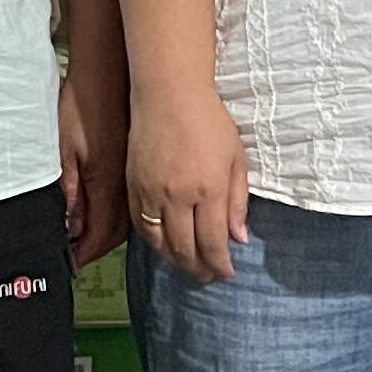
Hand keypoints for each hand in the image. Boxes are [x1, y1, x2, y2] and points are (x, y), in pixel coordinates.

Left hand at [59, 72, 127, 266]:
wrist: (107, 69)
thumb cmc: (80, 104)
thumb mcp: (64, 147)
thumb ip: (69, 187)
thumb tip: (72, 225)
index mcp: (105, 182)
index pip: (99, 233)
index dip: (84, 252)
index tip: (72, 264)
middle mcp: (126, 184)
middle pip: (117, 233)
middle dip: (98, 249)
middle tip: (80, 259)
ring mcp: (137, 174)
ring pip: (134, 219)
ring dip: (113, 235)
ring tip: (94, 244)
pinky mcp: (139, 162)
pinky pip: (138, 201)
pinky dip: (128, 215)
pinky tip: (115, 215)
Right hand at [126, 84, 250, 284]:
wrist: (168, 94)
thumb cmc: (209, 121)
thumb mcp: (236, 159)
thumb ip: (237, 201)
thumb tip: (239, 238)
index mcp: (209, 189)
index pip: (213, 243)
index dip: (220, 265)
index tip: (227, 273)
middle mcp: (178, 196)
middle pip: (185, 249)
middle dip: (199, 269)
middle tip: (208, 277)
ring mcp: (152, 192)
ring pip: (160, 243)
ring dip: (175, 261)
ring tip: (187, 266)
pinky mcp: (133, 185)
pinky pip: (140, 225)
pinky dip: (153, 242)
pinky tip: (164, 245)